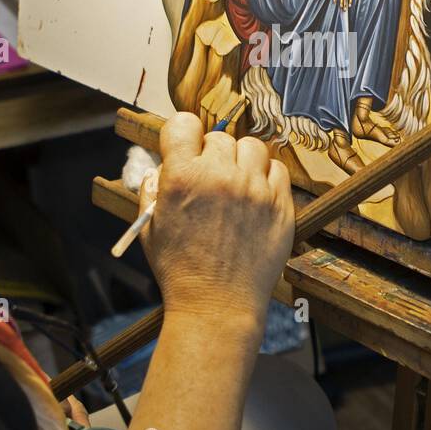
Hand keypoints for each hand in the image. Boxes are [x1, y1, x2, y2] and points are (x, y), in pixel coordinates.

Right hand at [138, 112, 293, 328]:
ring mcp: (253, 189)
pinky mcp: (280, 204)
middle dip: (212, 154)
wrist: (216, 306)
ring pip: (252, 147)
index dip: (183, 134)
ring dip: (241, 160)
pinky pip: (277, 169)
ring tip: (235, 185)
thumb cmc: (179, 270)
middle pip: (219, 137)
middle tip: (210, 179)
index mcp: (182, 178)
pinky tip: (255, 196)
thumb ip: (153, 189)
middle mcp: (219, 177)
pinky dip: (266, 177)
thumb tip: (161, 164)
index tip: (186, 146)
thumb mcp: (150, 227)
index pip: (184, 123)